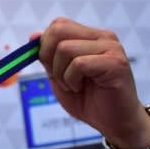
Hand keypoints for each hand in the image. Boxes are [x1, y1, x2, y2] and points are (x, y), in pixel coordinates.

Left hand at [35, 17, 149, 148]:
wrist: (115, 123)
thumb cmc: (88, 100)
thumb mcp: (58, 75)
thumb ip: (47, 55)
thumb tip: (34, 35)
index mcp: (89, 36)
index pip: (58, 25)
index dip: (44, 47)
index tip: (51, 68)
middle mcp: (102, 37)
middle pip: (58, 30)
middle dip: (48, 57)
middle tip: (60, 77)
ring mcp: (111, 48)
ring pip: (65, 48)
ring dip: (61, 73)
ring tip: (74, 86)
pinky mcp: (115, 63)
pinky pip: (78, 64)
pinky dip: (71, 80)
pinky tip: (80, 88)